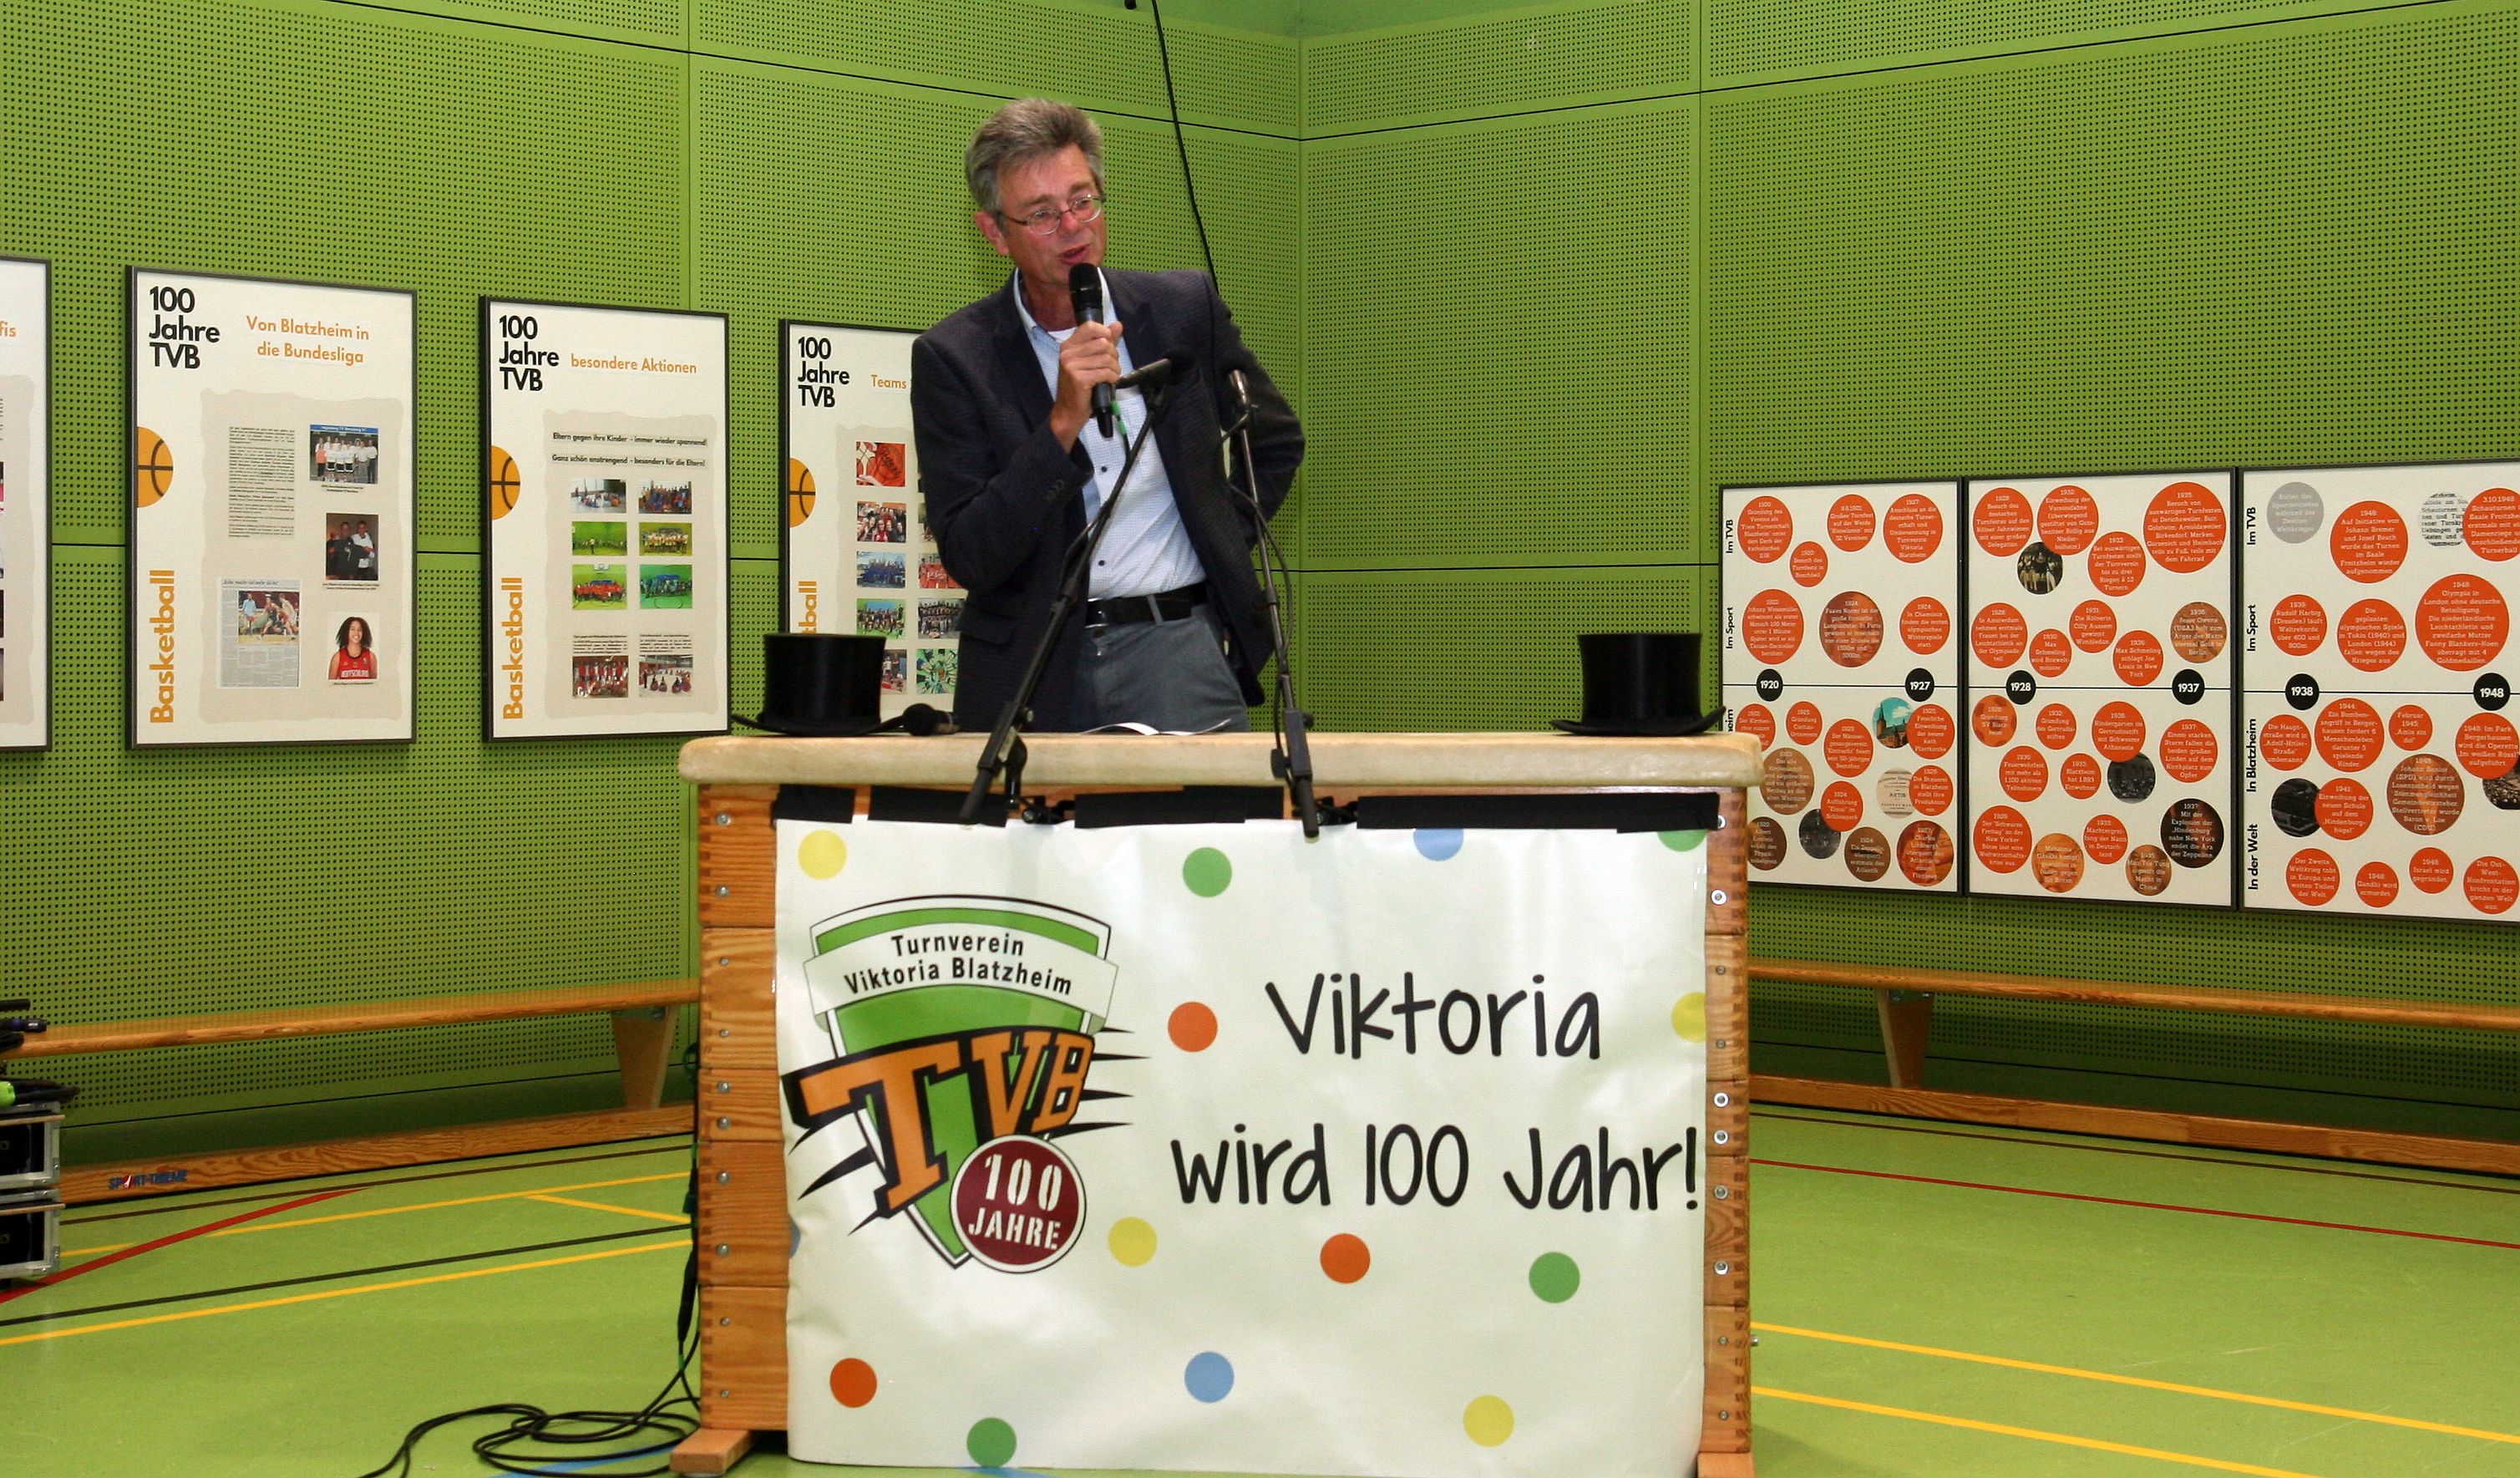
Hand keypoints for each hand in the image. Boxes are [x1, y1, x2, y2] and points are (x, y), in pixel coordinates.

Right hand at [1050, 318, 1123, 445]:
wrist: (1069, 411)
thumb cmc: (1081, 386)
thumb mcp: (1092, 360)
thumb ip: (1105, 342)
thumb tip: (1118, 325)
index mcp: (1069, 345)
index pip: (1091, 326)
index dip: (1106, 334)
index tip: (1108, 347)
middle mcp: (1068, 353)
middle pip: (1103, 343)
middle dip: (1113, 356)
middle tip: (1110, 367)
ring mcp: (1071, 365)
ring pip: (1107, 358)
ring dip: (1114, 368)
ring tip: (1110, 376)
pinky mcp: (1079, 378)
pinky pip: (1105, 372)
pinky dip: (1112, 378)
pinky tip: (1108, 382)